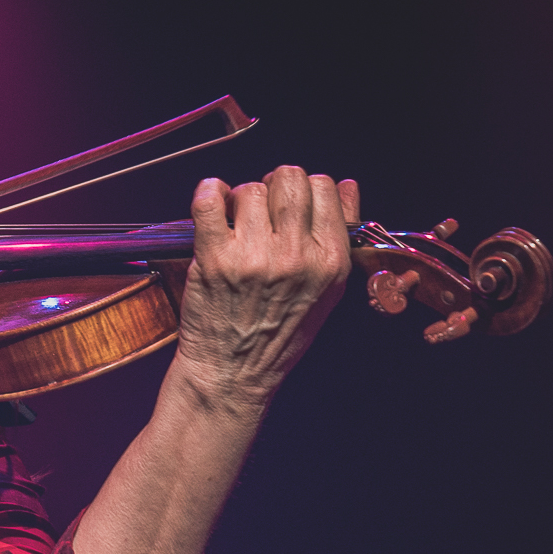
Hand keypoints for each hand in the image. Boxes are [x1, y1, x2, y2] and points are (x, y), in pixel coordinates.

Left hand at [175, 166, 359, 405]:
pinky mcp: (214, 260)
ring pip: (250, 189)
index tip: (287, 207)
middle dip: (273, 184)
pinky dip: (208, 192)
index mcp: (330, 261)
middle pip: (289, 179)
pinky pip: (209, 201)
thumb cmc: (278, 333)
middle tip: (260, 207)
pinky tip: (212, 202)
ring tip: (235, 223)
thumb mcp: (326, 291)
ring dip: (239, 198)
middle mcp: (295, 256)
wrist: (232, 374)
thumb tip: (345, 185)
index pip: (324, 187)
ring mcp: (254, 257)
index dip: (303, 189)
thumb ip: (339, 235)